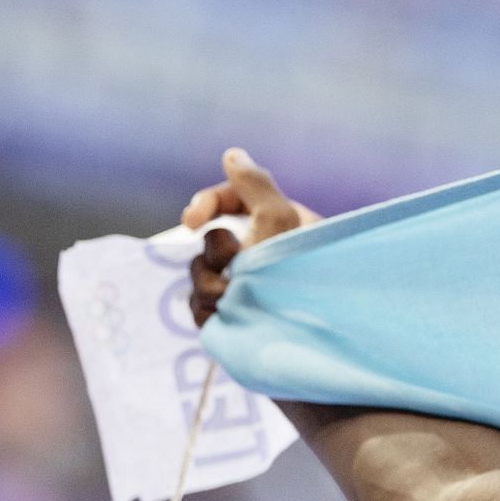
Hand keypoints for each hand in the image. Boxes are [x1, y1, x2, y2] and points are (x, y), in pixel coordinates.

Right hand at [184, 147, 321, 326]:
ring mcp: (249, 290)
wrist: (308, 346)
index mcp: (282, 228)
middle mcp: (266, 256)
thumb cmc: (298, 277)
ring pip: (201, 275)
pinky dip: (209, 309)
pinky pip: (203, 307)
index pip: (232, 201)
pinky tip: (225, 316)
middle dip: (214, 253)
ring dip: (209, 284)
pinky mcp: (239, 320)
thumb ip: (255, 185)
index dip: (207, 204)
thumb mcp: (278, 222)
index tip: (191, 220)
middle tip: (234, 266)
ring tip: (232, 298)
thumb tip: (233, 154)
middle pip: (211, 239)